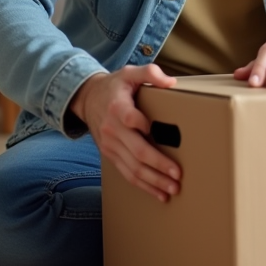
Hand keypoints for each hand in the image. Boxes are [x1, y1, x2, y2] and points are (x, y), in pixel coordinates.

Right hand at [70, 64, 179, 202]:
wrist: (87, 99)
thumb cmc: (115, 86)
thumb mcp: (129, 72)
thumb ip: (149, 73)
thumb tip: (170, 82)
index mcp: (118, 107)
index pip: (130, 119)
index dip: (143, 125)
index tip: (159, 134)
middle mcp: (112, 129)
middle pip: (136, 151)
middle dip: (158, 165)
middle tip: (178, 174)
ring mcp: (111, 145)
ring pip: (132, 168)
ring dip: (153, 181)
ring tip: (172, 189)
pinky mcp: (111, 155)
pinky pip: (127, 174)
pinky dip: (143, 186)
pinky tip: (158, 193)